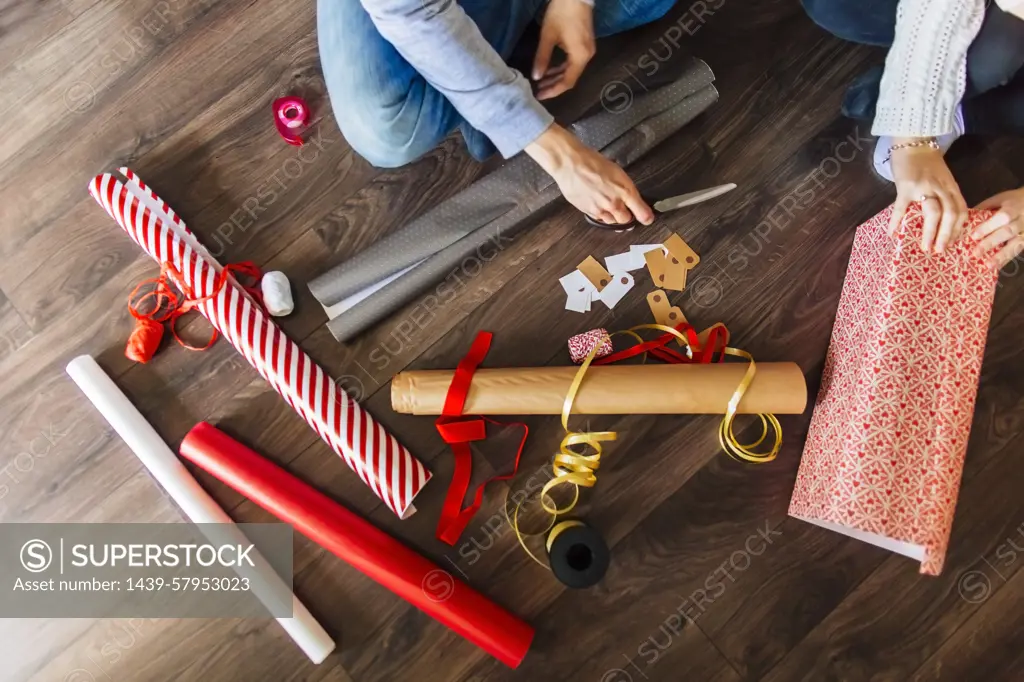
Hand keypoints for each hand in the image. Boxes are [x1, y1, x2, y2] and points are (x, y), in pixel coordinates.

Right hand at [525, 124, 653, 224]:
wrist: (570, 164)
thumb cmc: (592, 163)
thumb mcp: (616, 172)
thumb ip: (626, 189)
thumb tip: (633, 200)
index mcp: (625, 191)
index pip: (642, 213)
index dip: (646, 217)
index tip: (648, 218)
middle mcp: (614, 204)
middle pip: (626, 220)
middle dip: (626, 215)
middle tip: (624, 208)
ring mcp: (600, 210)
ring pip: (612, 221)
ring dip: (613, 216)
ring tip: (607, 203)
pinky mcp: (588, 212)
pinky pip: (599, 218)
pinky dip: (601, 213)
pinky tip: (597, 202)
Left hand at [532, 0, 595, 100]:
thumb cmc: (561, 13)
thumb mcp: (548, 36)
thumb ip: (542, 58)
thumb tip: (536, 77)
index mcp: (580, 57)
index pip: (568, 82)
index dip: (553, 91)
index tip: (540, 95)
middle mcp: (587, 57)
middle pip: (571, 78)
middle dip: (554, 85)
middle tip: (538, 90)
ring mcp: (587, 50)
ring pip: (572, 70)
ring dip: (557, 76)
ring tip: (541, 81)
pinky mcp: (585, 44)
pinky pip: (573, 62)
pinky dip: (562, 67)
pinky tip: (550, 69)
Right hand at [887, 140, 967, 253]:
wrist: (913, 141)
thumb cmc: (927, 161)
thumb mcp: (943, 178)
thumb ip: (945, 194)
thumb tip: (942, 219)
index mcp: (951, 187)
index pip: (961, 210)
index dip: (958, 229)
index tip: (953, 243)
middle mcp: (941, 188)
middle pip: (950, 213)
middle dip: (946, 235)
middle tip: (939, 251)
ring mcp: (923, 187)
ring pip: (933, 212)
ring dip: (930, 232)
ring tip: (924, 246)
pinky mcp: (905, 186)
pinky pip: (902, 207)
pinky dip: (897, 221)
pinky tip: (892, 233)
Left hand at [971, 187, 1023, 269]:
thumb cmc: (1013, 200)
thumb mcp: (1000, 199)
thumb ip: (984, 207)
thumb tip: (964, 219)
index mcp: (1014, 207)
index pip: (1002, 218)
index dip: (988, 227)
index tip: (973, 236)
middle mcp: (1022, 220)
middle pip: (1007, 232)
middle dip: (991, 243)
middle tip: (975, 253)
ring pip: (1016, 244)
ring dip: (1001, 256)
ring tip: (988, 265)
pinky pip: (1018, 251)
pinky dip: (1007, 260)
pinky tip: (996, 267)